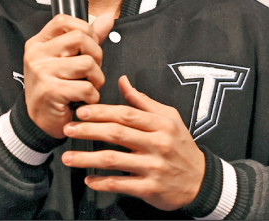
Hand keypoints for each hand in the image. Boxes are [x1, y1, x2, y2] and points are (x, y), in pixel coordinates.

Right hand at [23, 13, 114, 137]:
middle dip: (96, 56)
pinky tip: (83, 100)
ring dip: (96, 79)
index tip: (87, 47)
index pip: (64, 20)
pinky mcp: (50, 91)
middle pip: (80, 38)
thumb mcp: (66, 60)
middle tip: (91, 71)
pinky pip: (86, 88)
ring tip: (87, 87)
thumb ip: (88, 38)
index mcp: (38, 43)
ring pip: (87, 63)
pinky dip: (92, 97)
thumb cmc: (54, 89)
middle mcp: (36, 55)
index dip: (84, 30)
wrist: (39, 122)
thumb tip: (107, 19)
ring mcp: (41, 72)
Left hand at [60, 75, 205, 210]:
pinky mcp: (150, 188)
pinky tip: (88, 180)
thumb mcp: (169, 118)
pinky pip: (120, 184)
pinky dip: (101, 183)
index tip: (81, 111)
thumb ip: (143, 101)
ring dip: (87, 158)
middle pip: (116, 134)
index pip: (125, 114)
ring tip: (68, 157)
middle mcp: (157, 144)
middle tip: (68, 129)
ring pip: (113, 160)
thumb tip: (123, 80)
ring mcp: (153, 167)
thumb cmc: (181, 146)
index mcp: (161, 124)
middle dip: (88, 130)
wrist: (200, 181)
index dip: (101, 112)